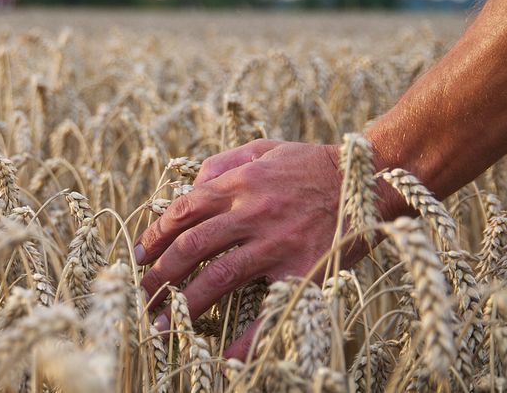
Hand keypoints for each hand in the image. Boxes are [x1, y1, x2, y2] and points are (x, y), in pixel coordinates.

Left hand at [135, 139, 362, 359]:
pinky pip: (268, 309)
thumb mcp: (263, 148)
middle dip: (159, 274)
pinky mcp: (302, 271)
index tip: (138, 256)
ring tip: (161, 324)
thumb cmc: (310, 164)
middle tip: (142, 295)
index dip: (154, 235)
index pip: (182, 211)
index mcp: (239, 183)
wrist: (368, 180)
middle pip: (191, 246)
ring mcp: (276, 243)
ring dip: (184, 303)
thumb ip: (222, 163)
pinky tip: (223, 358)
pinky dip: (245, 338)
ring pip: (218, 276)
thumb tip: (187, 187)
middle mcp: (252, 212)